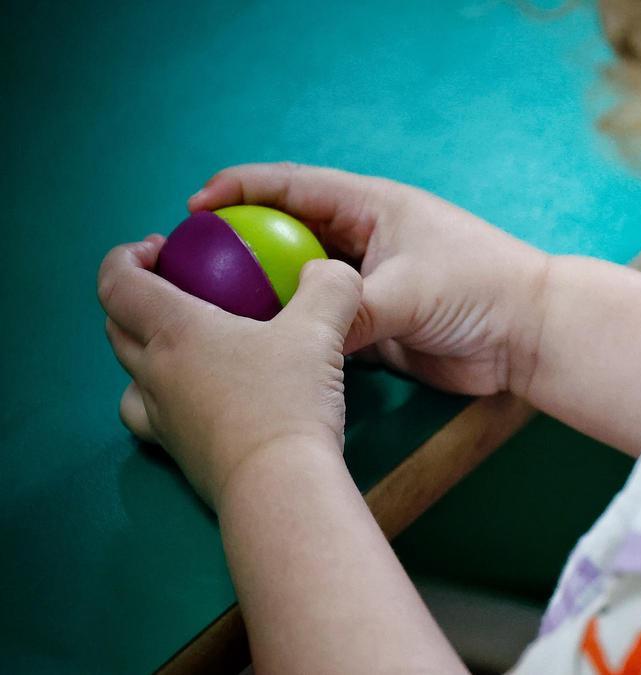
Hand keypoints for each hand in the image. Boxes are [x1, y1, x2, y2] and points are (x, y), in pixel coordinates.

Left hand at [99, 236, 362, 506]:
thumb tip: (329, 270)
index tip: (158, 248)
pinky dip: (162, 397)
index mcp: (175, 331)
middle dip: (134, 297)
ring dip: (143, 350)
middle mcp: (155, 372)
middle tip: (177, 286)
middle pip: (116, 326)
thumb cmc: (290, 400)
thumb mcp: (322, 330)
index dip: (125, 257)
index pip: (118, 283)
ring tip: (182, 345)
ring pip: (129, 375)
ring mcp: (162, 417)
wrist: (280, 486)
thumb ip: (329, 288)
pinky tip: (198, 398)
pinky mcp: (178, 452)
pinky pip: (151, 415)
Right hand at [192, 163, 550, 394]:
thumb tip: (300, 341)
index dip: (240, 188)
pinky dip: (292, 333)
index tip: (192, 206)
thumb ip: (350, 314)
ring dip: (262, 294)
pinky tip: (257, 348)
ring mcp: (369, 285)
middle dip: (239, 244)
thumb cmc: (480, 290)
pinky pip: (321, 325)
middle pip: (287, 234)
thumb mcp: (408, 293)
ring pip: (300, 285)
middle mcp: (365, 241)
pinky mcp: (376, 327)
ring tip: (209, 311)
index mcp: (372, 207)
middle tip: (189, 266)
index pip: (293, 187)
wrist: (530, 337)